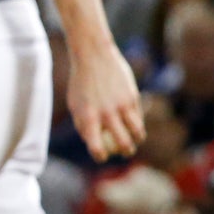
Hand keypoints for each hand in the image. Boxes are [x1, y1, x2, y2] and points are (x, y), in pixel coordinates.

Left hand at [67, 45, 145, 162]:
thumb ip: (83, 124)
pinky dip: (138, 123)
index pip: (96, 146)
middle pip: (123, 142)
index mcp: (88, 118)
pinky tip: (134, 124)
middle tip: (124, 153)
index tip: (101, 156)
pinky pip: (139, 116)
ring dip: (137, 140)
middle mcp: (106, 114)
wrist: (93, 56)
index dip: (100, 155)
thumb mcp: (75, 104)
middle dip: (125, 152)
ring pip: (137, 132)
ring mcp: (122, 105)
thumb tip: (93, 142)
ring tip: (134, 141)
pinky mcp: (133, 96)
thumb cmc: (81, 83)